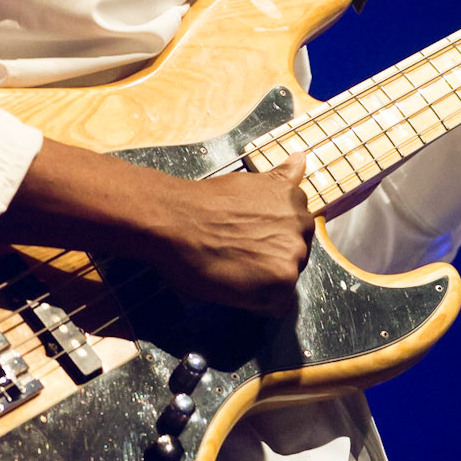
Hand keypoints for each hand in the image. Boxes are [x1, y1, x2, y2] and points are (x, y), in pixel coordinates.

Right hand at [0, 137, 315, 318]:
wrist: (157, 221)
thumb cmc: (185, 199)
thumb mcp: (241, 177)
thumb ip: (276, 175)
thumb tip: (303, 152)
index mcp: (288, 192)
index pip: (299, 224)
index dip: (267, 236)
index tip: (240, 237)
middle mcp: (294, 221)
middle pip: (293, 255)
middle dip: (262, 258)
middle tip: (220, 253)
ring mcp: (285, 253)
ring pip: (280, 282)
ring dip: (251, 282)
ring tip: (212, 267)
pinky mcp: (270, 284)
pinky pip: (270, 308)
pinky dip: (246, 304)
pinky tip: (217, 288)